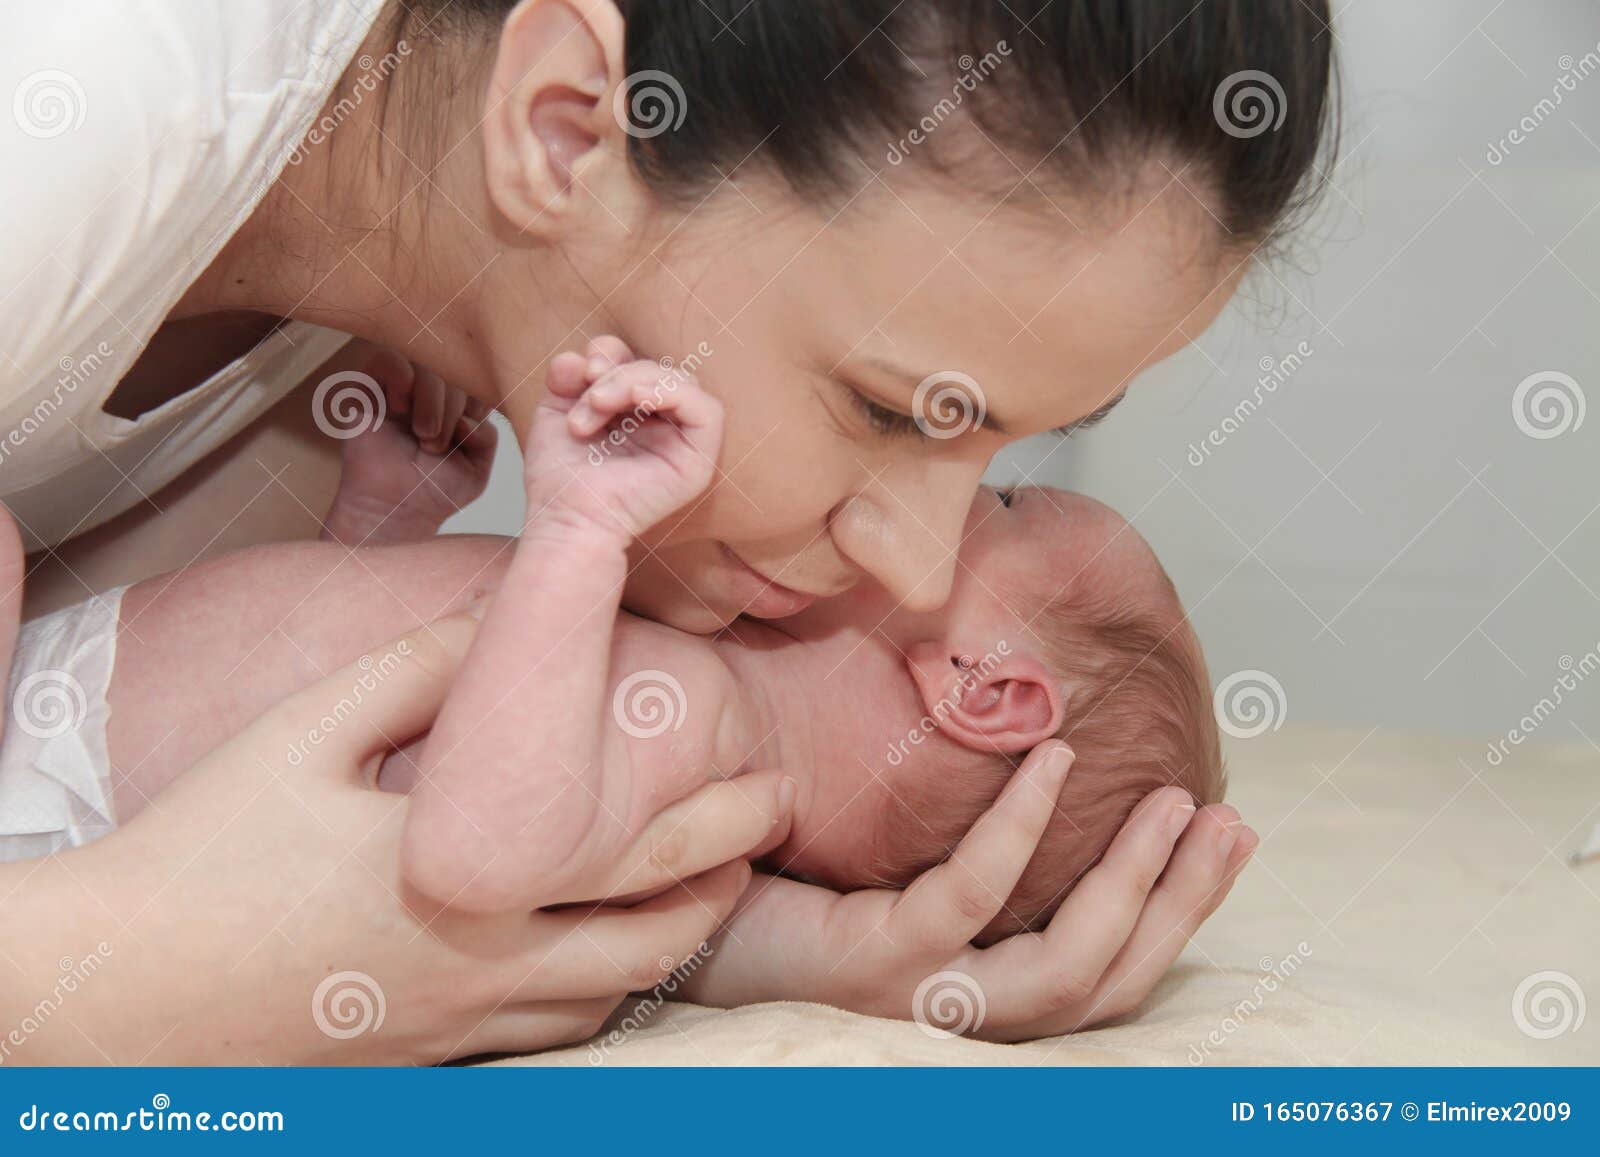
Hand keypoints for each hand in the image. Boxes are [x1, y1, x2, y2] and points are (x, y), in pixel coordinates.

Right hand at [0, 605, 793, 1063]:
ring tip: (706, 897)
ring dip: (671, 947)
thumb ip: (417, 668)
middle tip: (765, 837)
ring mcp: (458, 1025)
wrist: (118, 989)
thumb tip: (500, 611)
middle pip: (650, 942)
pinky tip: (599, 964)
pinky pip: (545, 1040)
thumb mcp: (307, 733)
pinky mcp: (426, 1060)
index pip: (637, 860)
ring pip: (609, 1001)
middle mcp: (484, 964)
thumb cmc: (205, 848)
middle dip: (724, 887)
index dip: (719, 824)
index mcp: (473, 880)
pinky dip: (597, 998)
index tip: (769, 786)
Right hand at [320, 344, 497, 544]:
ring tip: (422, 434)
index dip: (474, 403)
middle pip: (453, 369)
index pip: (475, 378)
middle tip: (436, 445)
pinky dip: (399, 380)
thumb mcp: (476, 469)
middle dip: (452, 408)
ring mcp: (401, 390)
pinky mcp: (370, 390)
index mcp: (457, 406)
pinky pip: (386, 358)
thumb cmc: (434, 491)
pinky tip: (399, 408)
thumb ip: (486, 437)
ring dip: (430, 399)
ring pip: (425, 363)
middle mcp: (430, 393)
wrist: (393, 509)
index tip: (463, 435)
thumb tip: (464, 416)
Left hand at [524, 336, 721, 539]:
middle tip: (588, 398)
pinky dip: (671, 392)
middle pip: (658, 369)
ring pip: (681, 382)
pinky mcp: (699, 461)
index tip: (581, 372)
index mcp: (633, 415)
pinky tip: (636, 399)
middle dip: (617, 372)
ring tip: (598, 404)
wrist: (567, 519)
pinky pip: (707, 411)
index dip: (611, 353)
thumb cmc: (561, 479)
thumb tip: (580, 355)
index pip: (637, 362)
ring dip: (633, 381)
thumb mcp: (554, 413)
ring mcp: (683, 444)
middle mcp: (662, 427)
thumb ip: (566, 378)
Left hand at [675, 740, 1256, 1040]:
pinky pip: (970, 896)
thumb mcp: (913, 853)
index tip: (1227, 832)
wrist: (687, 904)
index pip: (1111, 972)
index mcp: (984, 991)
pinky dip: (1020, 829)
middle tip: (1232, 820)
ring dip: (1131, 878)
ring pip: (1063, 964)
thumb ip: (983, 829)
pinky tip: (1051, 759)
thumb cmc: (802, 874)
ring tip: (1173, 801)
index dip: (1179, 910)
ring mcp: (923, 997)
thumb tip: (1051, 727)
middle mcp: (965, 1014)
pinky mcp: (876, 962)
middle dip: (1181, 902)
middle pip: (1110, 980)